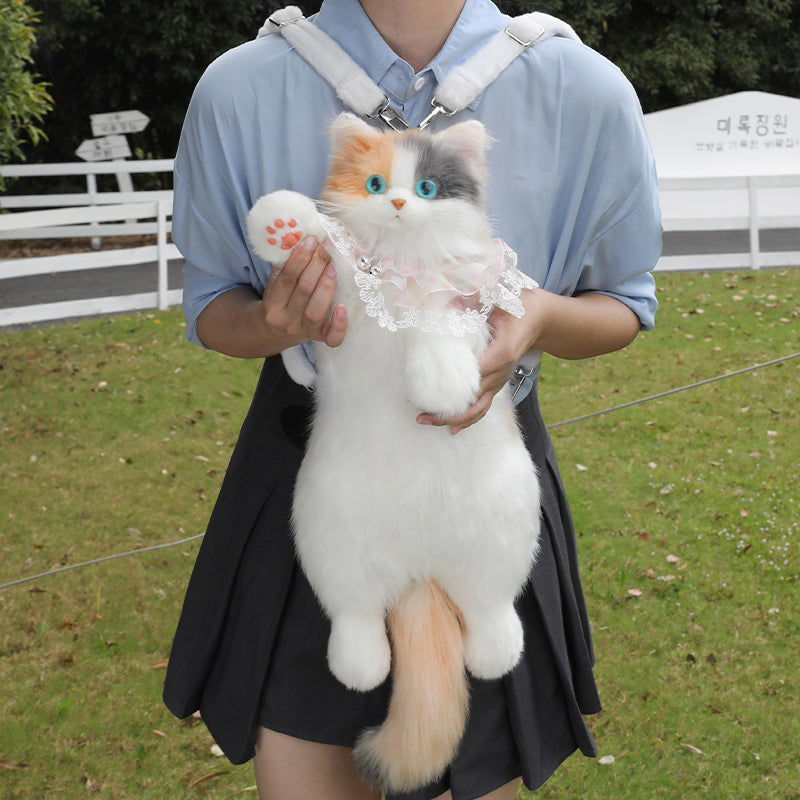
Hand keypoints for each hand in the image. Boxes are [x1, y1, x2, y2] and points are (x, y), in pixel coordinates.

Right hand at [260, 235, 346, 349]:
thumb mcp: (275, 285)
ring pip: (315, 311)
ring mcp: (303, 331)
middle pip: (303, 290)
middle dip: (316, 265)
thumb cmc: (281, 301)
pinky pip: (331, 337)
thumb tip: (305, 238)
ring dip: (326, 286)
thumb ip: (286, 267)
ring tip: (333, 267)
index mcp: (272, 305)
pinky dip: (338, 324)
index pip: (287, 278)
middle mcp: (286, 320)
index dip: (300, 257)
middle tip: (326, 248)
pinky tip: (342, 308)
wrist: (276, 332)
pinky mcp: (319, 338)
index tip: (311, 240)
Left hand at [417, 290, 540, 433]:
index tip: (432, 390)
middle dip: (447, 409)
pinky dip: (467, 419)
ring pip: (478, 409)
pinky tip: (451, 428)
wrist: (539, 318)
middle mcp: (502, 371)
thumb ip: (472, 300)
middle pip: (474, 398)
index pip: (477, 373)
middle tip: (420, 414)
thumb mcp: (497, 297)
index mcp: (503, 351)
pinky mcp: (497, 384)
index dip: (455, 385)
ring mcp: (500, 380)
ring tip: (428, 421)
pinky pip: (482, 406)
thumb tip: (447, 303)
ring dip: (454, 419)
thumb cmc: (517, 305)